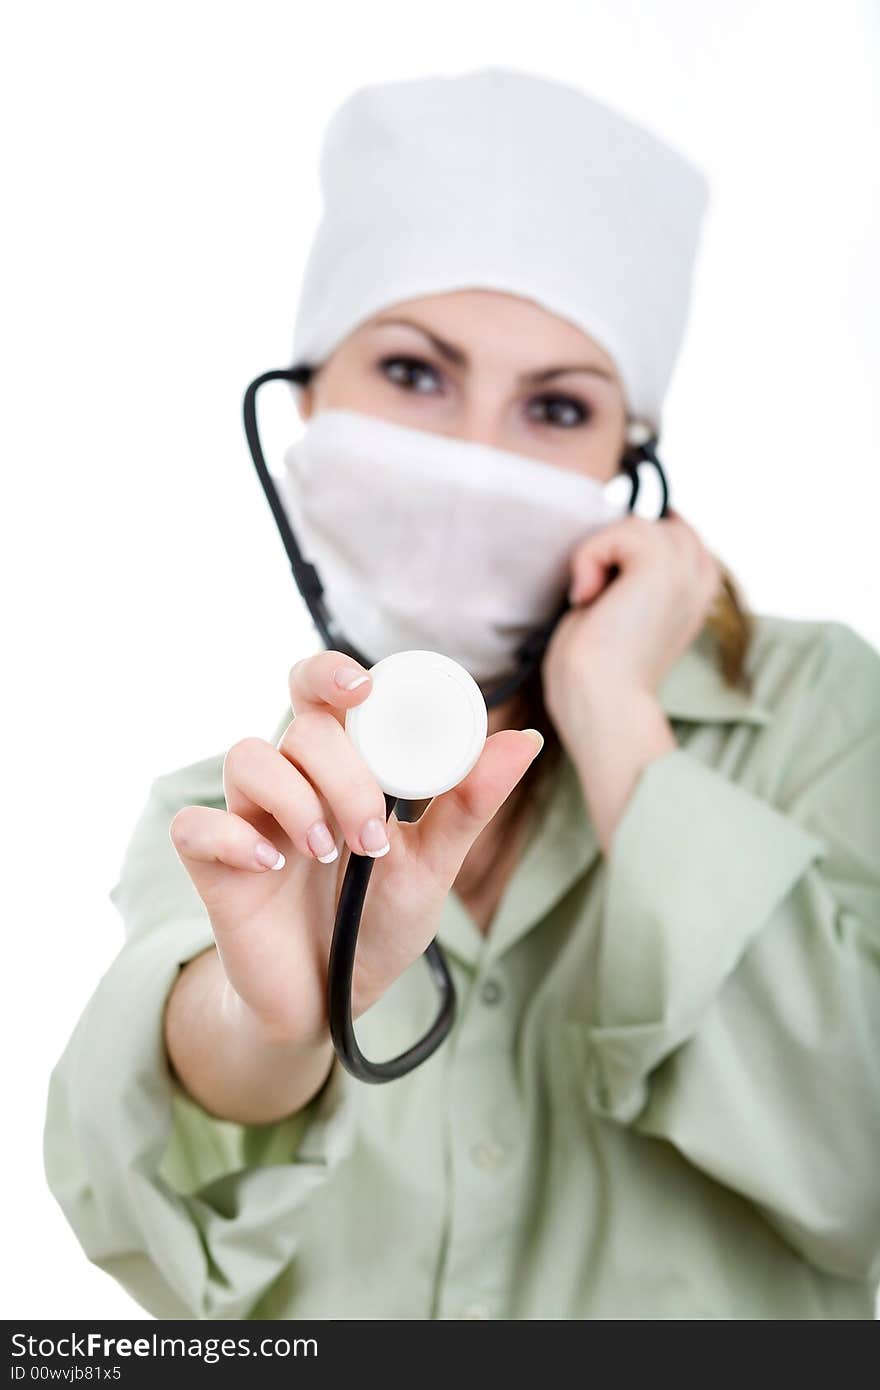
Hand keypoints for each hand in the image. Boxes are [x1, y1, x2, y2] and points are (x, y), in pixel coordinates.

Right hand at [169, 650, 542, 1047]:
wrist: (333, 1000)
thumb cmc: (377, 922)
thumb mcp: (433, 866)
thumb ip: (469, 805)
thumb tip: (525, 740)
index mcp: (340, 766)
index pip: (323, 689)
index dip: (334, 672)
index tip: (364, 689)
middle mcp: (291, 780)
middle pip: (298, 726)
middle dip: (342, 771)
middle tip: (371, 834)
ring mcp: (248, 818)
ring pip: (246, 758)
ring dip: (296, 800)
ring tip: (331, 854)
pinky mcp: (213, 866)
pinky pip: (194, 825)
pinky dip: (232, 836)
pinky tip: (270, 865)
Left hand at [541, 509, 722, 854]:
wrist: (600, 701)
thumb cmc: (597, 668)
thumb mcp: (623, 605)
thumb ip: (632, 569)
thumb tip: (616, 529)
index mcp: (699, 585)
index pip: (666, 527)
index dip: (627, 549)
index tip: (609, 596)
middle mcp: (701, 573)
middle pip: (650, 520)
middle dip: (613, 551)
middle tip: (600, 602)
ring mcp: (686, 567)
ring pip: (635, 523)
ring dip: (598, 557)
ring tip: (595, 602)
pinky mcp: (662, 564)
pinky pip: (619, 529)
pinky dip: (589, 559)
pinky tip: (589, 598)